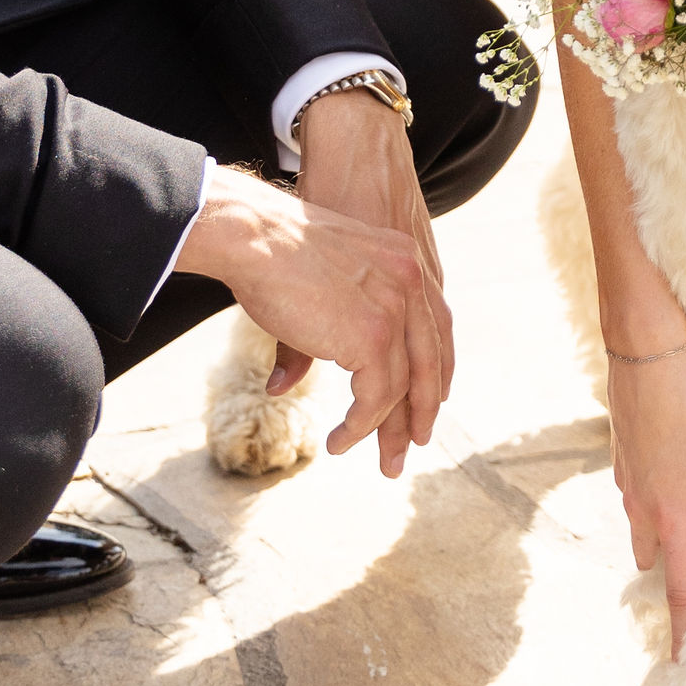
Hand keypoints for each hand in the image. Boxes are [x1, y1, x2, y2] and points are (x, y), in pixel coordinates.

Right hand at [288, 91, 452, 469]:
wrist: (254, 234)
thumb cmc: (267, 253)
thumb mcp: (313, 286)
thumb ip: (316, 334)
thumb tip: (284, 386)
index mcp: (403, 262)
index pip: (431, 329)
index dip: (429, 372)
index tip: (422, 407)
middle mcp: (411, 282)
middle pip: (426, 362)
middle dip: (418, 412)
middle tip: (410, 448)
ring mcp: (395, 310)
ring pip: (400, 387)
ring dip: (382, 429)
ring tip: (359, 451)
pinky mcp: (374, 337)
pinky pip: (376, 399)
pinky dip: (359, 426)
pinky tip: (339, 441)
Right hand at [604, 280, 685, 657]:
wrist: (643, 345)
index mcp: (675, 515)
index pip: (682, 590)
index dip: (685, 630)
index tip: (682, 662)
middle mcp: (644, 507)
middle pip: (658, 563)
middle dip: (675, 580)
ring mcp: (626, 481)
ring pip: (644, 529)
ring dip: (664, 541)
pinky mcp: (620, 456)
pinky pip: (638, 497)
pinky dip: (655, 504)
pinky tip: (676, 478)